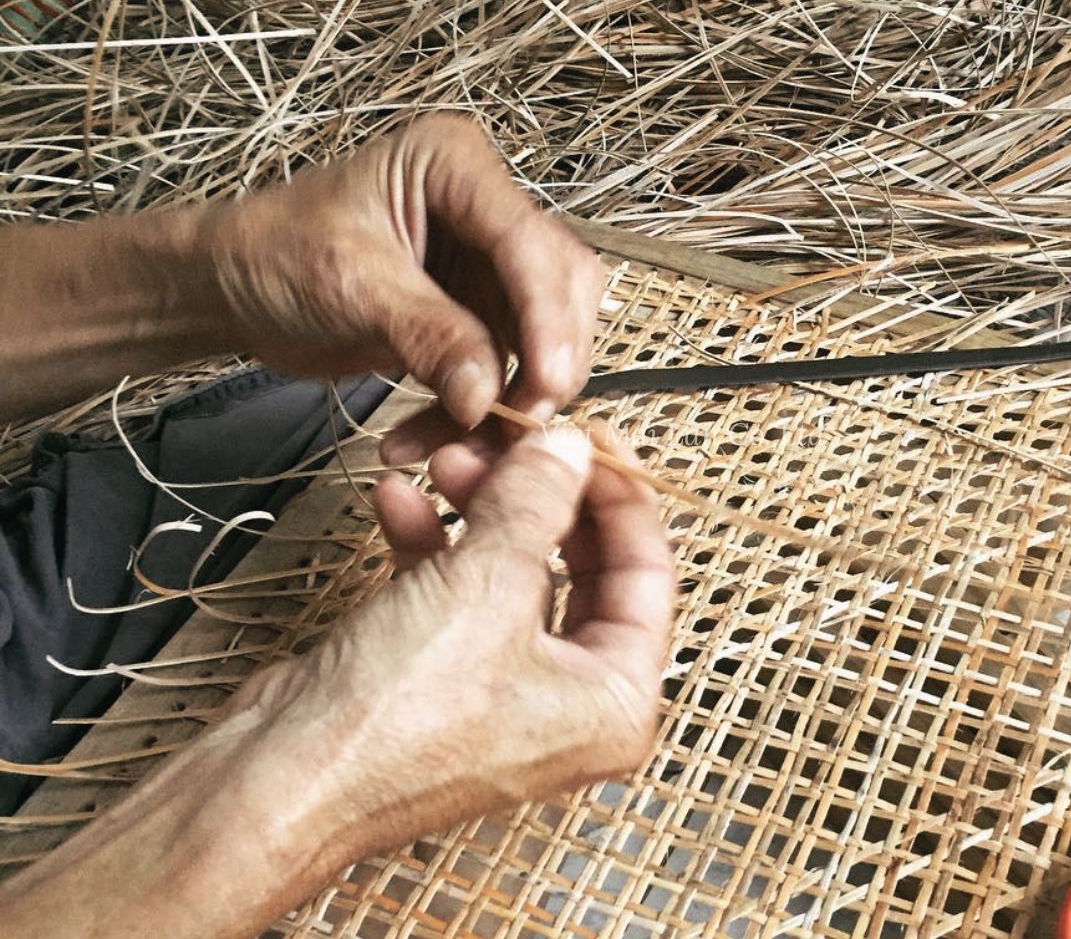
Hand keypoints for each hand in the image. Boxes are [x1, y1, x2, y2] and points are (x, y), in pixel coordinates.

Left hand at [203, 114, 604, 455]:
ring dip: (514, 397)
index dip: (547, 314)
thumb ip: (429, 334)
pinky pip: (503, 371)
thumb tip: (486, 397)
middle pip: (560, 285)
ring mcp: (486, 265)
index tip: (548, 383)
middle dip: (547, 358)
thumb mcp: (351, 285)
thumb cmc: (272, 254)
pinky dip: (476, 413)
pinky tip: (426, 438)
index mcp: (455, 165)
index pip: (530, 241)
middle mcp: (485, 209)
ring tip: (464, 445)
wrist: (229, 288)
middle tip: (523, 421)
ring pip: (544, 336)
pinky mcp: (476, 315)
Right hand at [230, 424, 674, 853]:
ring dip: (479, 509)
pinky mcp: (441, 676)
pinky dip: (431, 543)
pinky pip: (456, 591)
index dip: (620, 495)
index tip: (594, 436)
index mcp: (615, 701)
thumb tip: (569, 447)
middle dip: (541, 495)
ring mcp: (502, 689)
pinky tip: (398, 500)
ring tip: (446, 461)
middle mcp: (569, 703)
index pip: (648, 573)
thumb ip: (539, 501)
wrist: (277, 779)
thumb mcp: (488, 585)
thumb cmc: (396, 720)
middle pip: (581, 566)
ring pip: (513, 570)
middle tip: (518, 442)